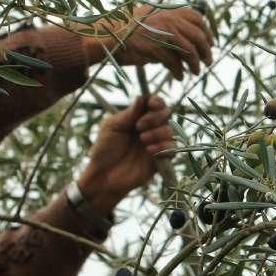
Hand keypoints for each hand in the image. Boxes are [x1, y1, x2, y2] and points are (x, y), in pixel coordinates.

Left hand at [77, 96, 174, 212]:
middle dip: (155, 117)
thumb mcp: (111, 127)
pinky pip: (172, 149)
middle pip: (166, 113)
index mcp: (137, 117)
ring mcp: (156, 143)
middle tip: (139, 127)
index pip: (154, 103)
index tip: (152, 104)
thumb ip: (128, 114)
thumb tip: (141, 98)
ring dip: (158, 133)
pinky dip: (163, 147)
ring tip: (142, 140)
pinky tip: (149, 151)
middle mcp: (149, 128)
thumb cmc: (103, 150)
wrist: (104, 177)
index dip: (156, 101)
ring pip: (170, 130)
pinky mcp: (160, 159)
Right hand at [85, 5, 213, 79]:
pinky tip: (179, 77)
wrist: (107, 36)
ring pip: (189, 49)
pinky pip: (173, 62)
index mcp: (167, 10)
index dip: (207, 31)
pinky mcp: (154, 48)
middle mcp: (167, 19)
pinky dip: (179, 71)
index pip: (196, 17)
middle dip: (206, 50)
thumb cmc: (127, 31)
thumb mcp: (150, 20)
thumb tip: (186, 37)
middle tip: (208, 62)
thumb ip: (167, 25)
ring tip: (195, 72)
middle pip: (197, 34)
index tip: (211, 42)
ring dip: (195, 63)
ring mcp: (161, 33)